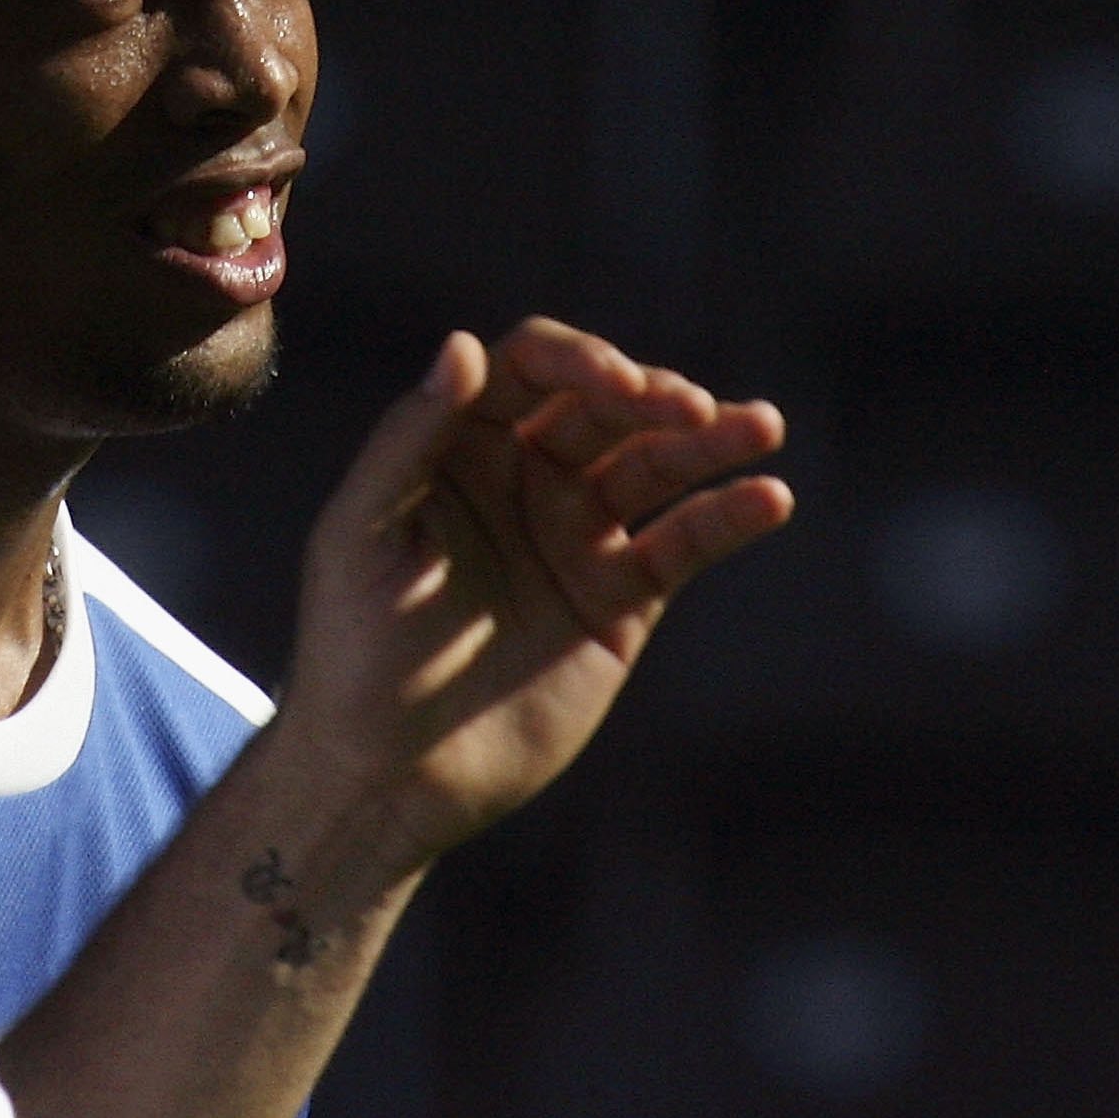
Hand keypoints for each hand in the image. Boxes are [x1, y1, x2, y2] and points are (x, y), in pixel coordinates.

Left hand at [280, 319, 792, 866]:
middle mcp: (522, 477)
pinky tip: (767, 498)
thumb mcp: (362, 532)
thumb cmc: (351, 647)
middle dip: (654, 397)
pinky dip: (728, 517)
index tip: (618, 384)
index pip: (530, 370)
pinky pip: (682, 543)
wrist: (387, 774)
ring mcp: (575, 535)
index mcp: (458, 445)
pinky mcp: (617, 600)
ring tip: (762, 425)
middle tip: (696, 411)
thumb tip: (464, 344)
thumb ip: (410, 438)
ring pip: (656, 466)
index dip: (579, 361)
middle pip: (605, 408)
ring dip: (711, 441)